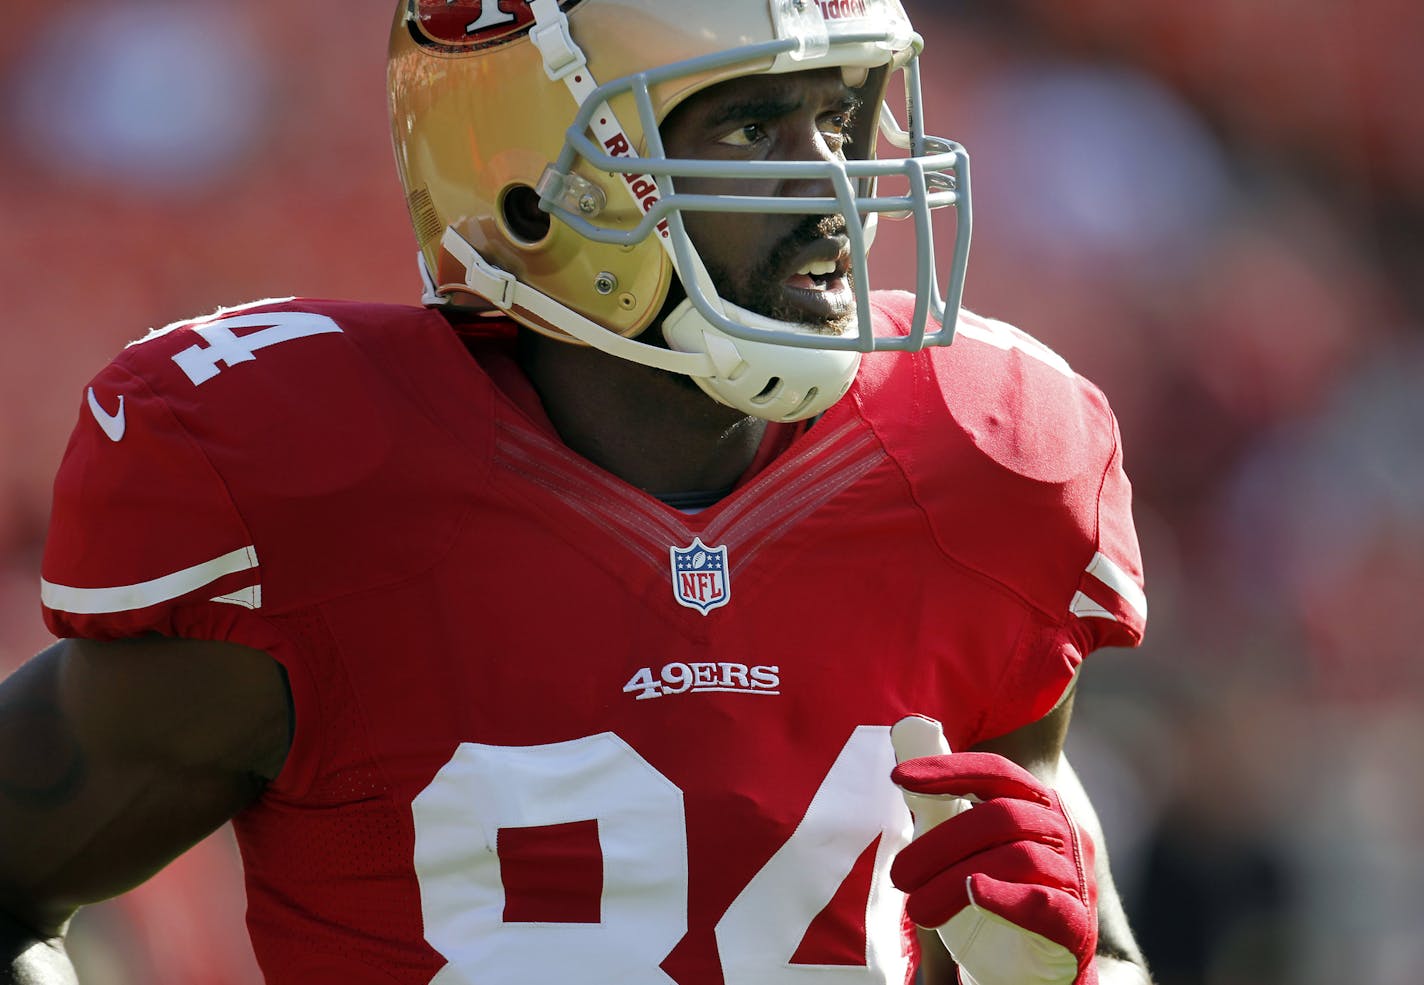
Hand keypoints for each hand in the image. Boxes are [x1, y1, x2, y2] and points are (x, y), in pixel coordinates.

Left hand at [890, 717, 1097, 984]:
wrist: (1037, 968)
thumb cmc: (996, 895)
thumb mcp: (965, 845)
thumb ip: (942, 800)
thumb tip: (906, 737)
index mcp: (1036, 804)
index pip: (995, 772)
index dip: (947, 770)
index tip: (898, 778)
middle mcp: (1063, 832)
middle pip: (999, 817)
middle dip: (940, 842)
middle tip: (899, 874)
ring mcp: (1075, 877)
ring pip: (1014, 858)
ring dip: (954, 881)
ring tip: (915, 909)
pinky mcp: (1076, 925)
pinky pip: (1044, 902)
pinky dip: (1007, 896)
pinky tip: (975, 894)